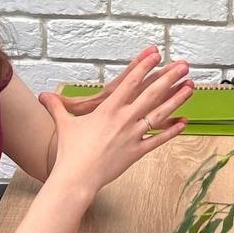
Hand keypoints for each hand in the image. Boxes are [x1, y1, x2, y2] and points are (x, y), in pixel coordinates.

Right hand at [38, 49, 193, 193]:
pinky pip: (158, 140)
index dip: (144, 67)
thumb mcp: (65, 124)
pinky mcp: (137, 152)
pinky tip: (185, 122)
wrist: (77, 177)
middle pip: (151, 94)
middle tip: (183, 65)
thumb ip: (57, 107)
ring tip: (190, 87)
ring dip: (177, 100)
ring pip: (159, 114)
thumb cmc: (70, 152)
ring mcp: (133, 135)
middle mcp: (123, 119)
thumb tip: (43, 95)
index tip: (156, 55)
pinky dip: (172, 131)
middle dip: (169, 78)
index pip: (129, 83)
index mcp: (108, 109)